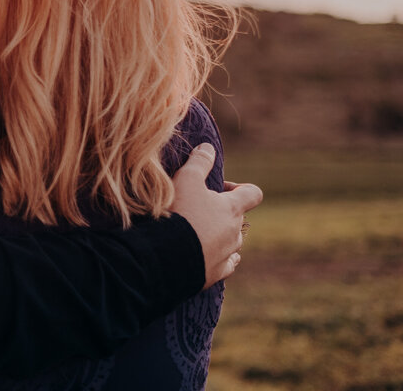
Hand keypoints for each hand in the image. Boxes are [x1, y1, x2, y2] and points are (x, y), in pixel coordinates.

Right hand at [168, 142, 262, 288]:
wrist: (167, 255)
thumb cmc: (178, 212)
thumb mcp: (185, 179)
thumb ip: (199, 162)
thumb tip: (209, 147)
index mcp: (231, 208)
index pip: (253, 193)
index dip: (241, 188)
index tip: (221, 188)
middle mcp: (234, 232)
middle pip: (238, 218)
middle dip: (222, 212)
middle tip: (197, 209)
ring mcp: (227, 254)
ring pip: (231, 241)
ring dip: (219, 235)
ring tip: (195, 232)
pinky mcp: (216, 272)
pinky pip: (226, 264)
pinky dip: (219, 257)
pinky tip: (209, 255)